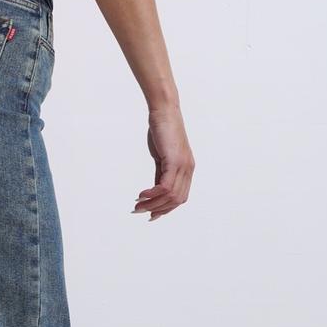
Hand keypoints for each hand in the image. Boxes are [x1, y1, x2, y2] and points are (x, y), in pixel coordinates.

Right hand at [133, 106, 194, 220]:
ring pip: (170, 196)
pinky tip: (142, 194)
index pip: (180, 197)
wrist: (165, 112)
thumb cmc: (163, 131)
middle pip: (176, 200)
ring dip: (152, 204)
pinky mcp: (174, 161)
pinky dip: (153, 193)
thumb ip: (161, 173)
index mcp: (187, 169)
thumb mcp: (162, 156)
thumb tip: (155, 189)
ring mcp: (183, 166)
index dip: (166, 209)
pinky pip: (165, 186)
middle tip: (139, 211)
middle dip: (157, 209)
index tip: (151, 214)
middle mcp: (188, 169)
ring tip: (138, 205)